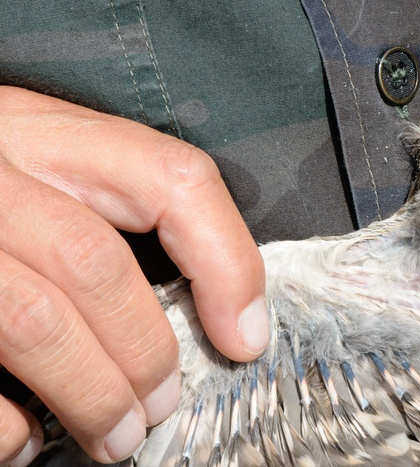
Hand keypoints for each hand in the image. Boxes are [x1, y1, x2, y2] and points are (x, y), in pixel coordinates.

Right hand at [0, 87, 266, 464]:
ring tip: (115, 436)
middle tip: (162, 404)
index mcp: (46, 132)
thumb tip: (215, 315)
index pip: (170, 176)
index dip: (226, 260)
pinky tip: (21, 440)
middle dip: (143, 352)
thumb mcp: (42, 164)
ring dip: (90, 397)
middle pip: (96, 264)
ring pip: (34, 322)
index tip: (247, 334)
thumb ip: (107, 209)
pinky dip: (3, 424)